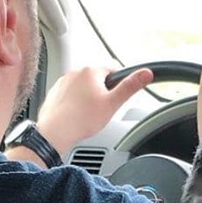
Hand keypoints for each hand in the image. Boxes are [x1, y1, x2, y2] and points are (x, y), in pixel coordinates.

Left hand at [35, 65, 153, 158]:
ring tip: (87, 114)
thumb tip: (147, 73)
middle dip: (101, 93)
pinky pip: (69, 95)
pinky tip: (76, 115)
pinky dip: (74, 103)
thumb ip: (130, 87)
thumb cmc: (83, 119)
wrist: (55, 132)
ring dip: (87, 97)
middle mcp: (75, 72)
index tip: (115, 98)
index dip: (118, 85)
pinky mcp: (54, 93)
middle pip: (97, 80)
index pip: (112, 71)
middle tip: (102, 110)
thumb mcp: (113, 103)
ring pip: (82, 87)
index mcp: (91, 72)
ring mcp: (63, 82)